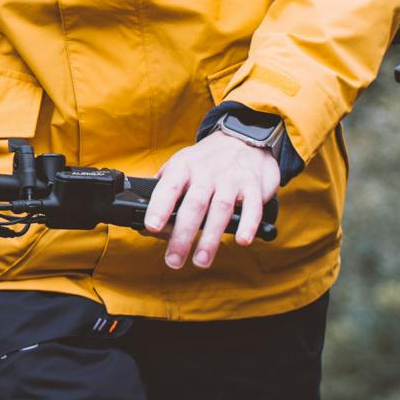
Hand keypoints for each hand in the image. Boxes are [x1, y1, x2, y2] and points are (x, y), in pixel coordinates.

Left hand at [141, 129, 284, 269]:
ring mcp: (231, 179)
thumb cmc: (206, 159)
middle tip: (174, 260)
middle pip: (193, 205)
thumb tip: (146, 221)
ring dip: (210, 238)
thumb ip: (164, 189)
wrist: (244, 138)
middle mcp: (206, 172)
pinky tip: (242, 240)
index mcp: (184, 167)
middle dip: (182, 235)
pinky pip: (252, 207)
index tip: (151, 227)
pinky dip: (248, 224)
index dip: (159, 207)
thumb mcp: (181, 164)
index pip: (168, 187)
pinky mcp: (253, 186)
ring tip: (200, 260)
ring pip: (220, 209)